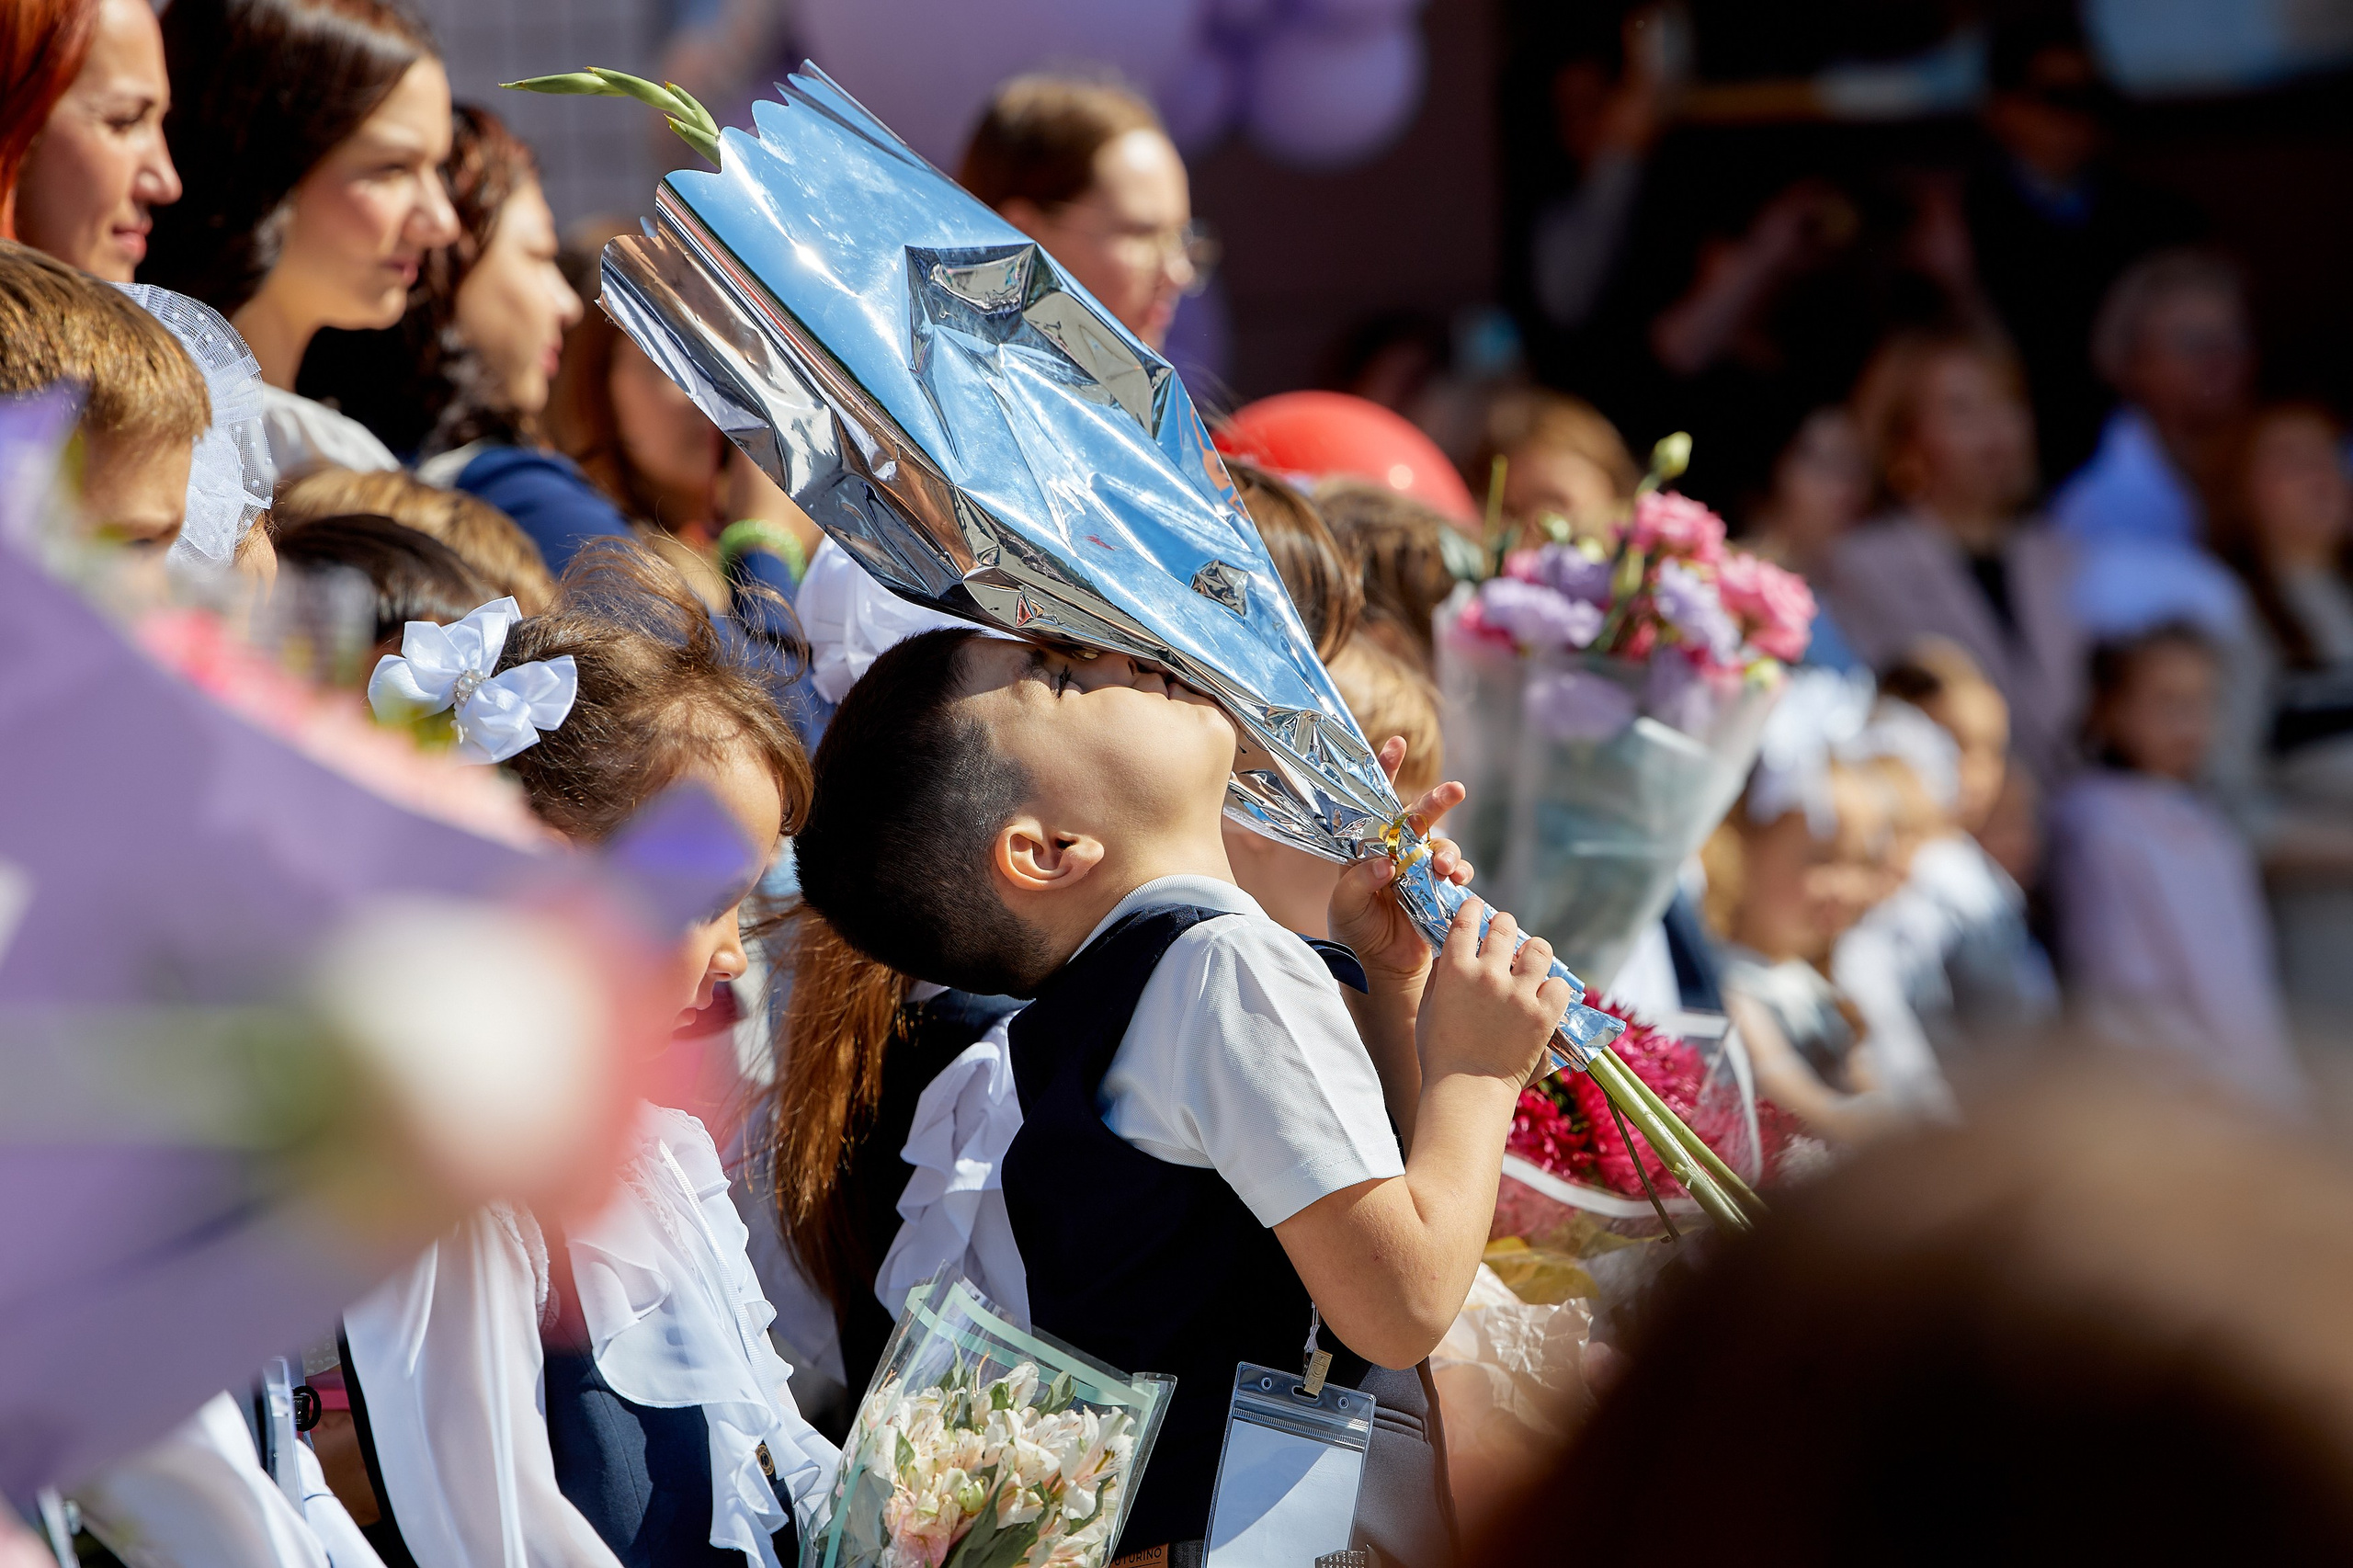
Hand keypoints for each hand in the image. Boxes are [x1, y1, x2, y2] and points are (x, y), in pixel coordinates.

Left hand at [1328, 738, 1473, 990]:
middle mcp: (1392, 852)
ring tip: (1445, 868)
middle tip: (1455, 791)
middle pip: (1416, 817)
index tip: (1397, 744)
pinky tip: (1456, 879)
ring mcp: (1417, 870)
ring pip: (1439, 844)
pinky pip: (1456, 871)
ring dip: (1448, 850)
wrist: (1381, 970)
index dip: (1384, 773)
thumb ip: (1359, 882)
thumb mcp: (1345, 908)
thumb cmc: (1354, 934)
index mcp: (1363, 848)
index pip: (1372, 805)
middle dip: (1436, 801)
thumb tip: (1385, 862)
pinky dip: (1460, 871)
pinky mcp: (1437, 889)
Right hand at [1415, 898, 1572, 1089]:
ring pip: (1538, 948)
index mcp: (1455, 969)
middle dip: (1504, 926)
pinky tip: (1544, 996)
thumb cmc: (1440, 1052)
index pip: (1467, 919)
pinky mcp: (1543, 1015)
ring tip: (1529, 962)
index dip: (1474, 909)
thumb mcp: (1428, 1006)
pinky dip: (1553, 988)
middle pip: (1504, 926)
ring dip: (1533, 952)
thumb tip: (1451, 950)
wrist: (1467, 1090)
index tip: (1478, 909)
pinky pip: (1559, 985)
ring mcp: (1519, 994)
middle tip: (1504, 937)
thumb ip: (1440, 974)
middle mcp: (1488, 974)